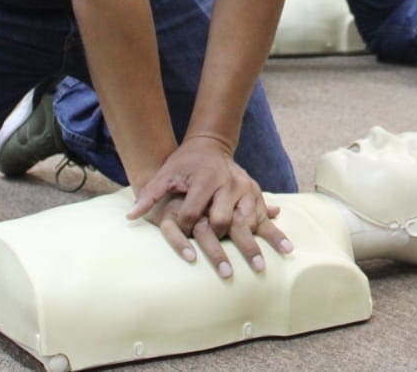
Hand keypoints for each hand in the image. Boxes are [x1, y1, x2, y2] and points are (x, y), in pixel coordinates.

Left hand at [125, 136, 290, 276]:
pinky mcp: (255, 192)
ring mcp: (244, 188)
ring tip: (260, 268)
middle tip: (226, 273)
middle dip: (224, 247)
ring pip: (248, 220)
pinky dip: (275, 233)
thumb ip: (149, 195)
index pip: (194, 213)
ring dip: (254, 245)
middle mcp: (226, 184)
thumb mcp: (164, 175)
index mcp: (203, 181)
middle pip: (224, 220)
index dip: (187, 231)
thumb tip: (130, 216)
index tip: (185, 252)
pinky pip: (264, 215)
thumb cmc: (183, 164)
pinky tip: (286, 249)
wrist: (209, 144)